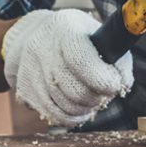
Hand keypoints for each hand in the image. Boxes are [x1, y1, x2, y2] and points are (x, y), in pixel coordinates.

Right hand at [2, 9, 133, 125]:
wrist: (36, 35)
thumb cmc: (78, 38)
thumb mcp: (98, 36)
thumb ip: (116, 58)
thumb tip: (121, 85)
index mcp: (66, 28)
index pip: (81, 61)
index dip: (102, 80)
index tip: (113, 87)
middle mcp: (42, 47)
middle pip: (75, 90)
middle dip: (96, 98)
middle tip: (102, 94)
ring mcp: (29, 69)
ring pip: (66, 106)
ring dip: (85, 109)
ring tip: (91, 100)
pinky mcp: (24, 88)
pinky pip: (54, 115)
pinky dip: (72, 117)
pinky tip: (79, 110)